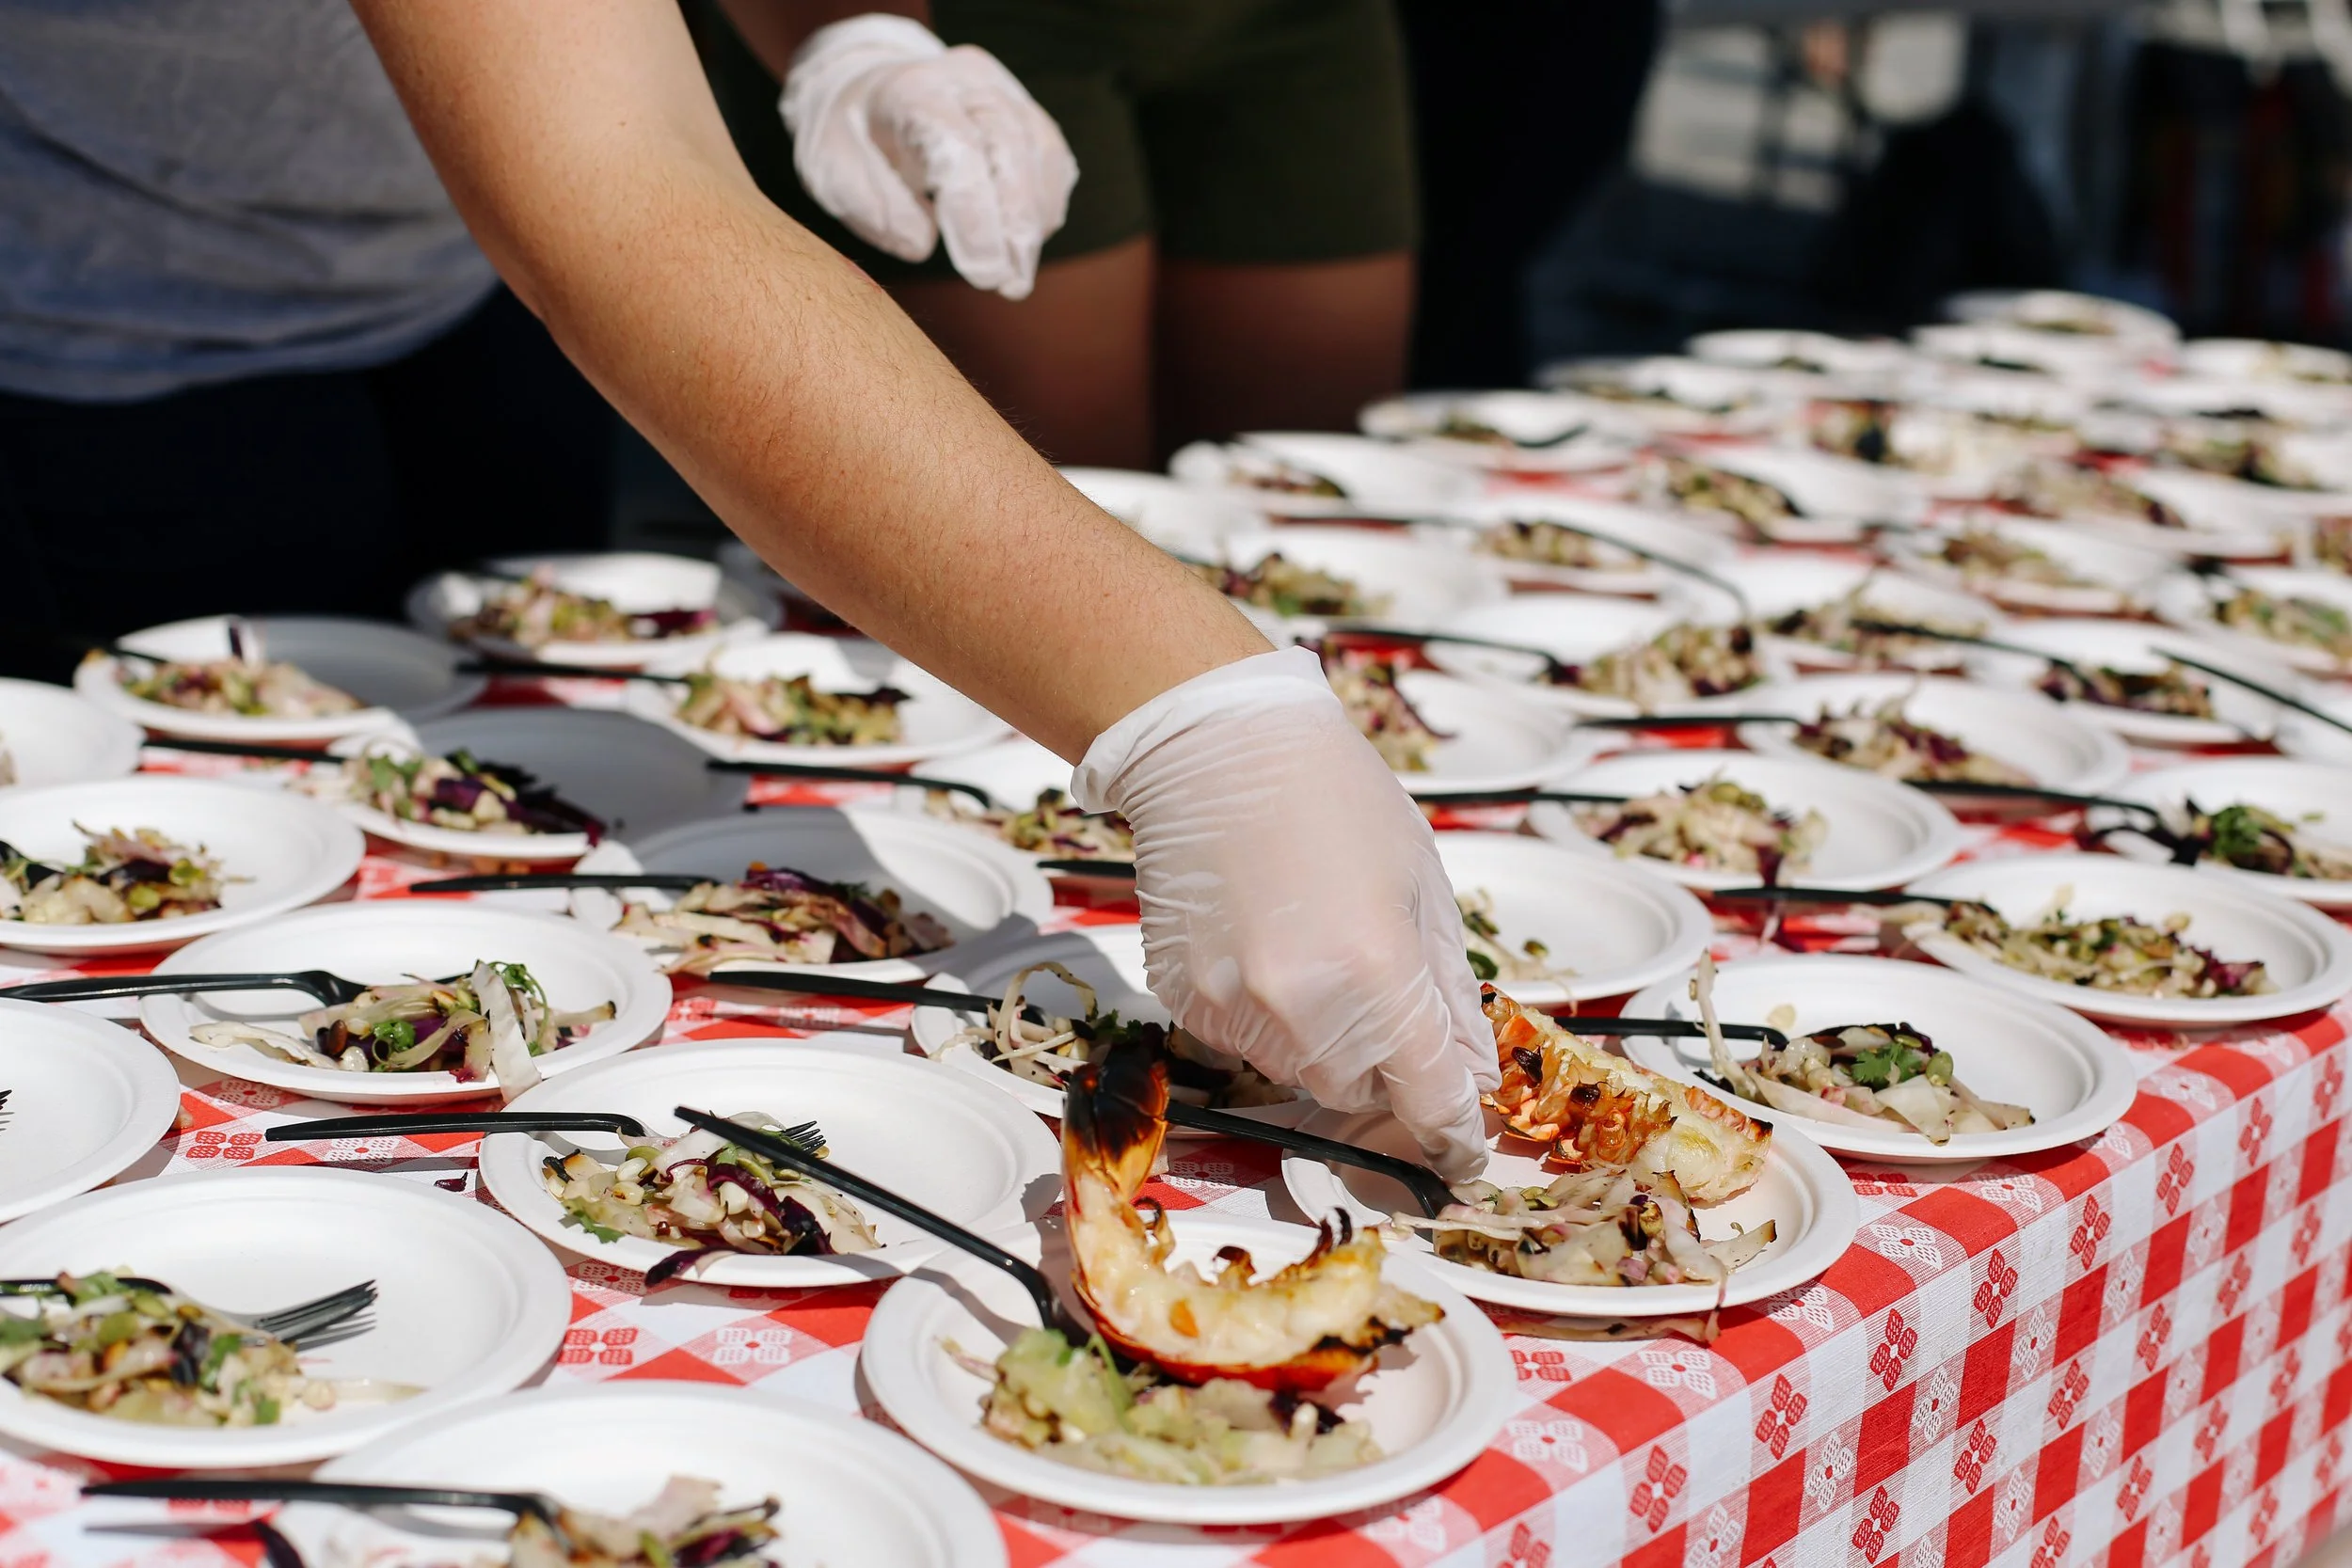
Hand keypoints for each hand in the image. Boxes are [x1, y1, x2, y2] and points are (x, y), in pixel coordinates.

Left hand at [780, 13, 1075, 299]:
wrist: (869, 92)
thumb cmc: (851, 139)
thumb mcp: (832, 170)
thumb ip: (871, 206)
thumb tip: (921, 245)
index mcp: (911, 89)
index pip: (957, 146)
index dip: (976, 214)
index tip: (981, 274)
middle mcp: (965, 79)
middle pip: (1009, 145)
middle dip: (1016, 223)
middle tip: (1009, 284)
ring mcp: (1002, 90)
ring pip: (1040, 152)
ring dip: (1035, 223)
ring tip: (1016, 277)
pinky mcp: (1026, 111)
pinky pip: (1052, 159)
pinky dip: (1045, 206)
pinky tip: (1025, 245)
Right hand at [1073, 648, 1498, 1181]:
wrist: (1215, 747)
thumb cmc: (1335, 798)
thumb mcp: (1421, 886)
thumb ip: (1448, 992)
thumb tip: (1469, 1075)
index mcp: (1381, 976)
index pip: (1429, 1102)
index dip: (1453, 1136)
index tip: (1462, 1150)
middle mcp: (1305, 1009)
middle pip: (1357, 1093)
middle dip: (1378, 1063)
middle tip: (1372, 984)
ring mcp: (1236, 1009)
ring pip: (1296, 1070)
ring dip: (1318, 1037)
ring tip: (1308, 945)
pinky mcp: (1186, 1000)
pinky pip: (1239, 1041)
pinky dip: (1261, 1014)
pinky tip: (1260, 941)